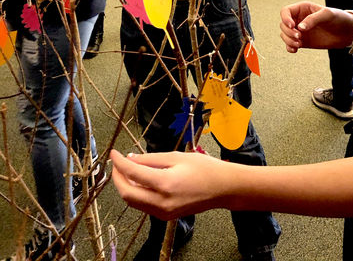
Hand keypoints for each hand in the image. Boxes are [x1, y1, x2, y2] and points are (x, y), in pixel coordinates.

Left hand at [110, 150, 227, 219]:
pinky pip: (143, 206)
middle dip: (118, 178)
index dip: (119, 163)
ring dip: (125, 186)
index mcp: (165, 184)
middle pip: (127, 193)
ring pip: (133, 202)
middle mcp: (161, 202)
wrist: (222, 188)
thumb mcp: (177, 157)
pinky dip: (136, 193)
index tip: (114, 153)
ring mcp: (163, 212)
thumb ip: (151, 159)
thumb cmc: (204, 168)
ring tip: (126, 170)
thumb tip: (130, 159)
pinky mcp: (165, 216)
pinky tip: (139, 181)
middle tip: (117, 163)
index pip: (132, 173)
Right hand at [280, 1, 352, 52]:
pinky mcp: (303, 41)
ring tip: (299, 44)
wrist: (347, 32)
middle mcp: (299, 19)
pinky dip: (289, 47)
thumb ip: (313, 19)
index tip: (292, 26)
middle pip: (283, 25)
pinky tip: (295, 50)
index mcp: (302, 9)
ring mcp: (300, 31)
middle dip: (288, 32)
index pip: (285, 11)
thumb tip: (300, 27)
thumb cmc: (339, 18)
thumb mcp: (327, 14)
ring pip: (284, 35)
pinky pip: (290, 45)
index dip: (285, 18)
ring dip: (288, 41)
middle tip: (299, 37)